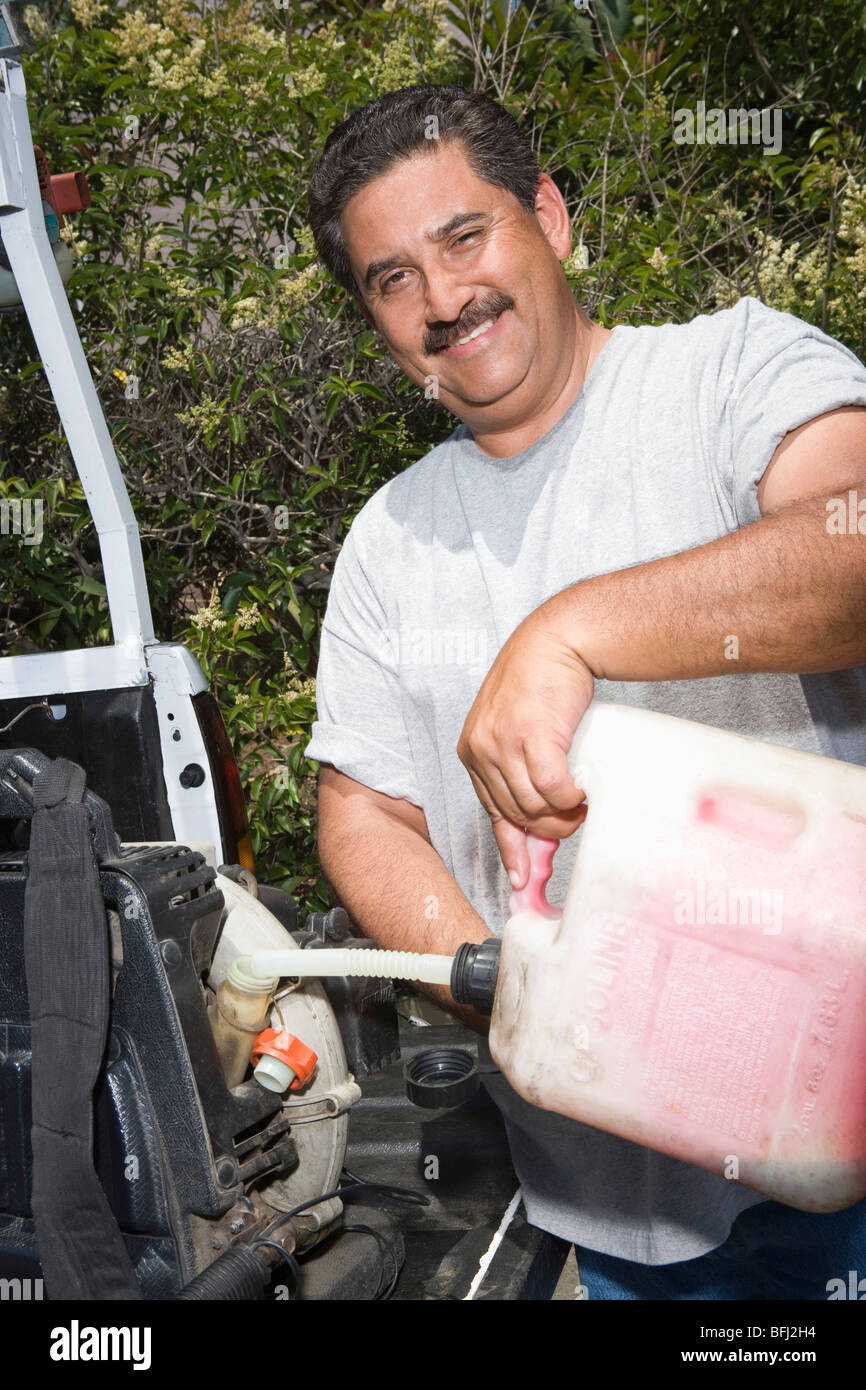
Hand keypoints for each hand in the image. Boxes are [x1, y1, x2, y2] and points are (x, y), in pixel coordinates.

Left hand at [456, 601, 594, 887]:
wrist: (558, 641)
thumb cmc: (543, 682)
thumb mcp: (515, 724)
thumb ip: (517, 764)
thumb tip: (537, 811)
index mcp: (473, 751)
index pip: (490, 810)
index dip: (509, 845)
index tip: (520, 876)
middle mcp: (480, 750)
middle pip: (514, 813)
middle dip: (547, 828)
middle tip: (574, 822)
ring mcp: (503, 743)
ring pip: (533, 805)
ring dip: (562, 815)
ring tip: (582, 807)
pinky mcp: (531, 736)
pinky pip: (551, 787)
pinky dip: (570, 797)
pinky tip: (583, 792)